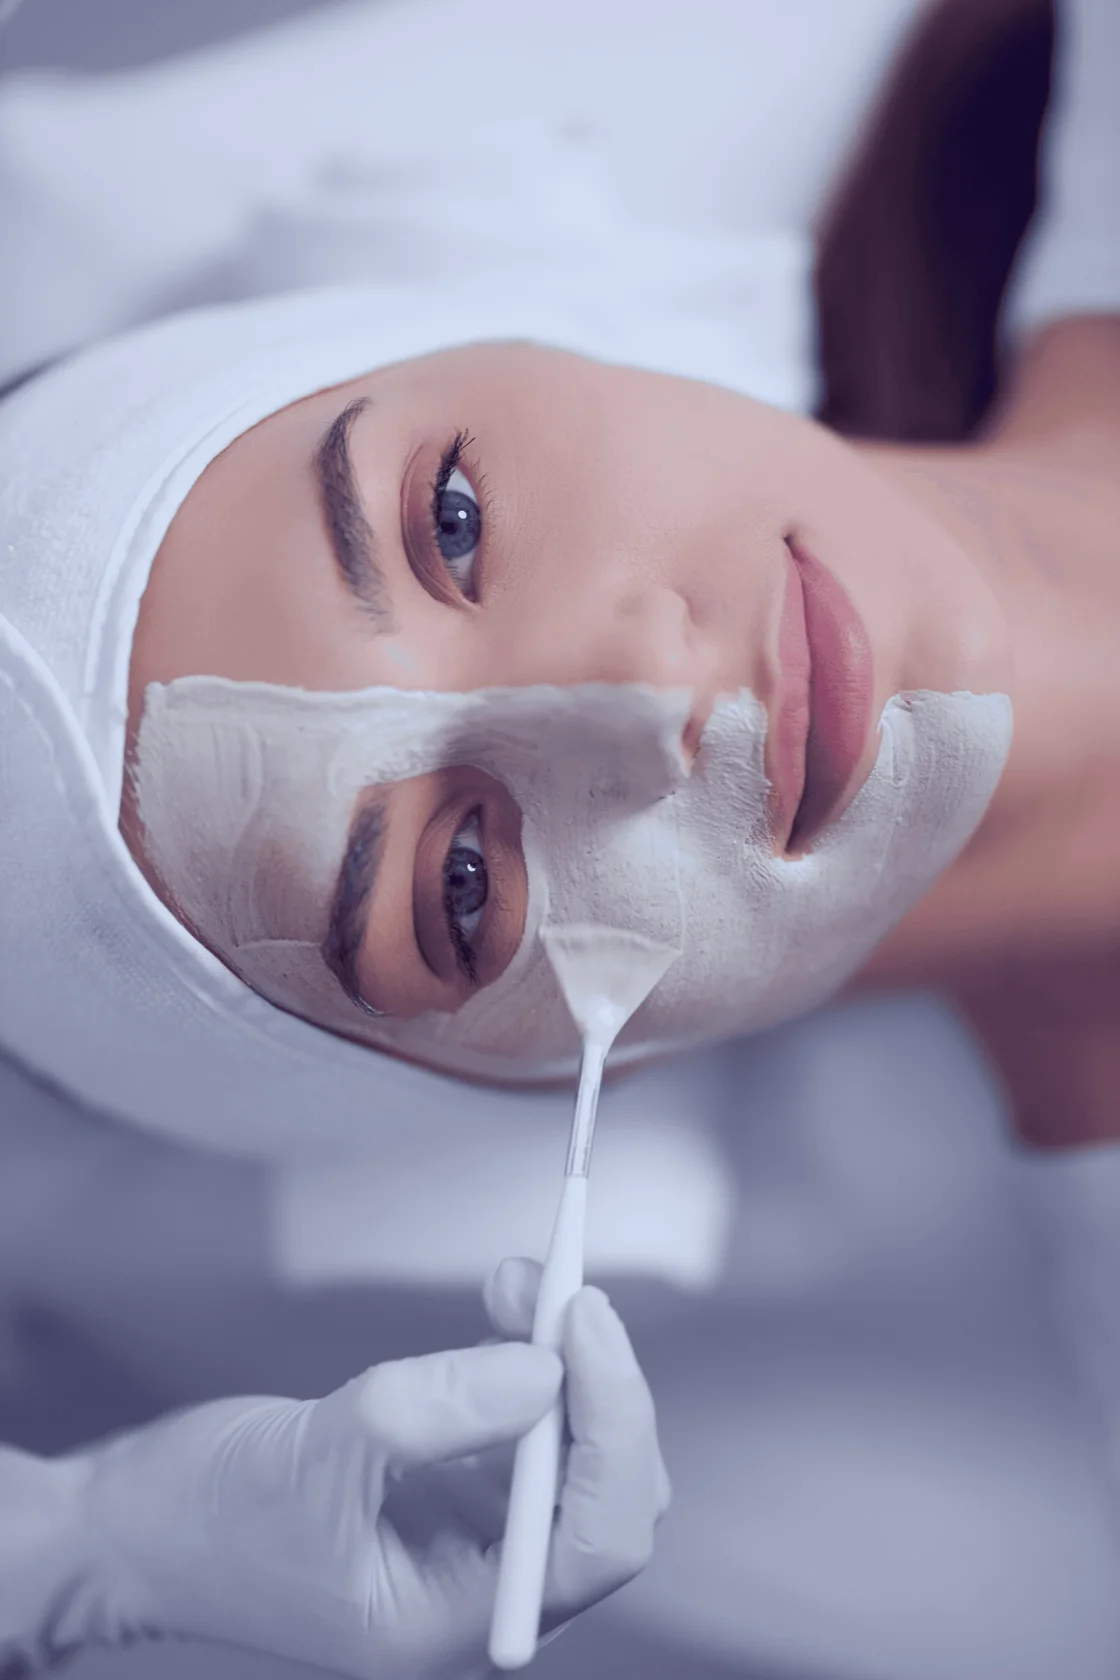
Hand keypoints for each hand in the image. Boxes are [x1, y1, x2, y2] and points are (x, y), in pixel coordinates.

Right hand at [75, 1260, 668, 1677]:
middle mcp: (481, 1592)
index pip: (596, 1541)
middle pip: (604, 1497)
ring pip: (574, 1455)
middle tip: (564, 1289)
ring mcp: (471, 1546)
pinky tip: (502, 1314)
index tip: (586, 1322)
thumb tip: (547, 1370)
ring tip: (521, 1282)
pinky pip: (527, 1431)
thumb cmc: (208, 1514)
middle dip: (598, 1384)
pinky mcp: (453, 1498)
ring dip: (564, 1361)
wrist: (141, 1526)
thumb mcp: (319, 1454)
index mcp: (455, 1620)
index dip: (615, 1427)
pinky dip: (528, 1366)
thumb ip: (435, 1412)